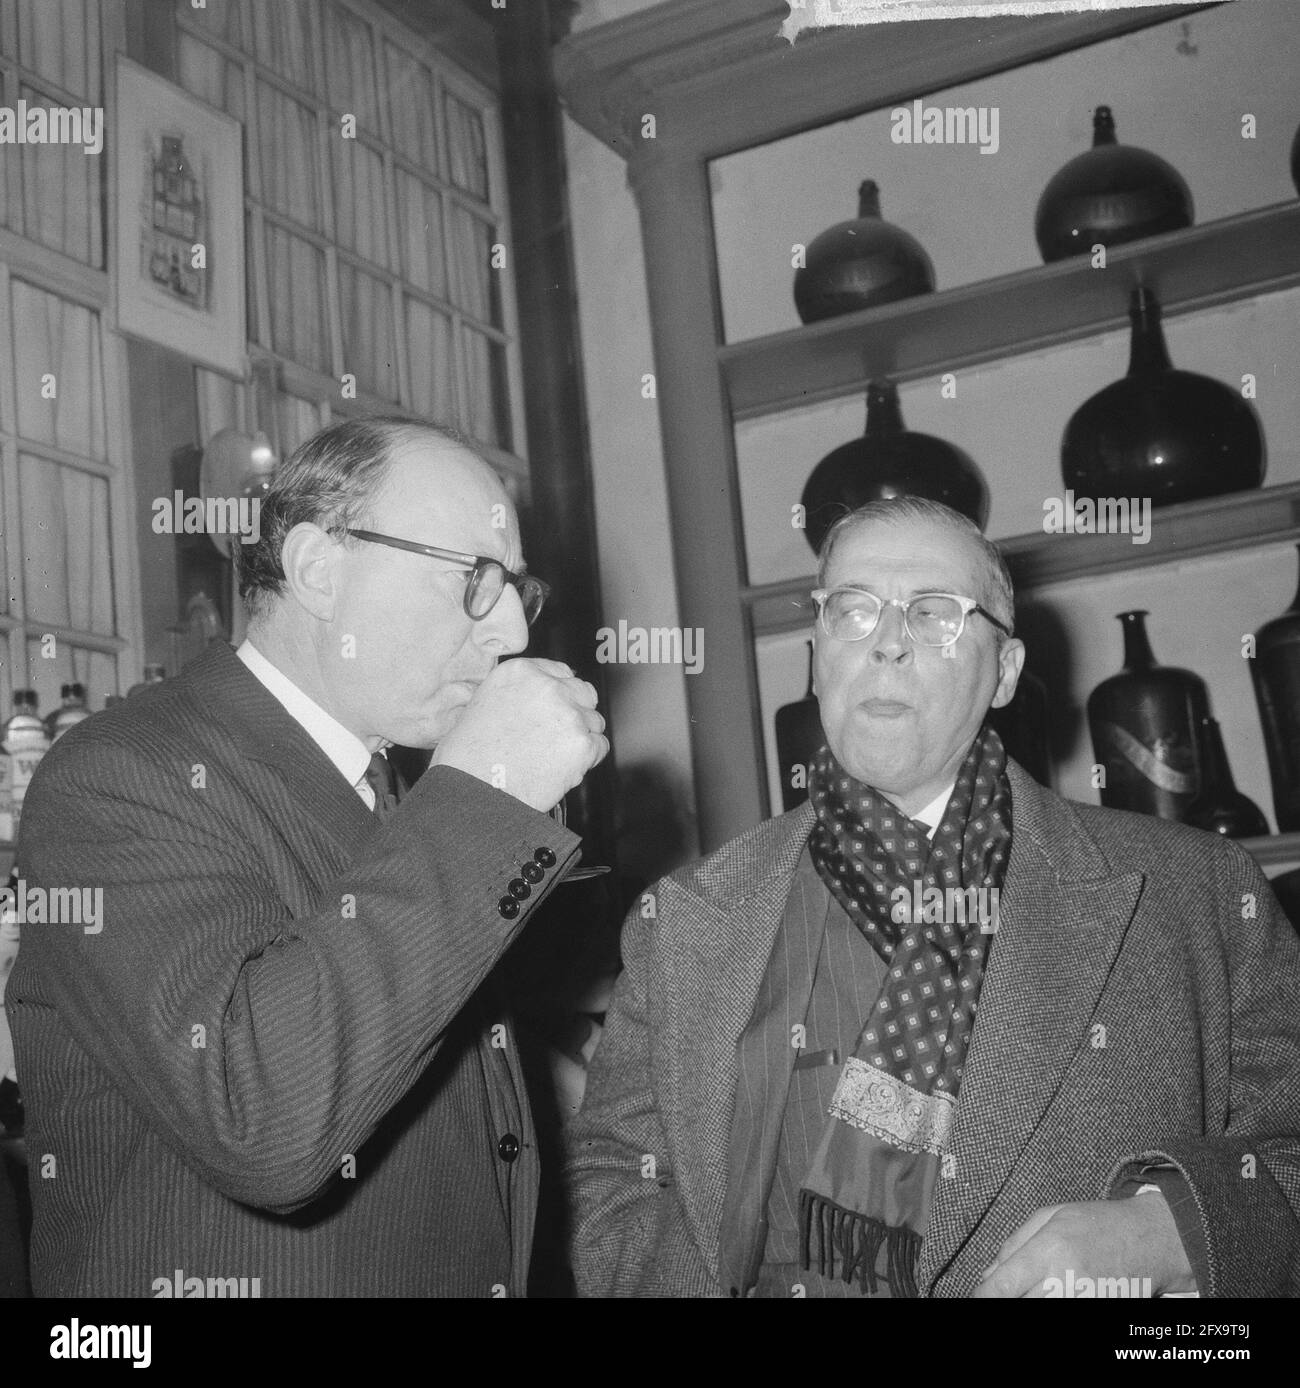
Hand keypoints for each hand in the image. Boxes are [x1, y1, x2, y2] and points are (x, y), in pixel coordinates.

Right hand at [429, 657, 607, 812]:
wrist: (474, 792)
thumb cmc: (468, 759)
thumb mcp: (481, 706)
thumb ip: (514, 695)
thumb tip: (532, 701)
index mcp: (520, 672)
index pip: (560, 672)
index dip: (560, 693)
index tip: (556, 707)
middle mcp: (547, 687)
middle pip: (583, 692)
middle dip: (576, 712)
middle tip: (557, 735)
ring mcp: (569, 714)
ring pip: (594, 721)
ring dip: (580, 737)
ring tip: (553, 756)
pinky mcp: (583, 744)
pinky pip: (600, 746)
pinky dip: (588, 759)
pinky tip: (563, 767)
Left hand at [971, 1194, 1194, 1297]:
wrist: (1151, 1240)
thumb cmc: (1097, 1223)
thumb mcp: (1050, 1216)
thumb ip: (1014, 1244)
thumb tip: (988, 1276)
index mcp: (1049, 1250)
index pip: (1004, 1286)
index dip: (985, 1296)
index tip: (976, 1298)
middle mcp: (1065, 1279)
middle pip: (1020, 1303)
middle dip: (1008, 1299)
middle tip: (1009, 1290)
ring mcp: (1084, 1300)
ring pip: (1041, 1310)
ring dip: (1032, 1301)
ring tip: (1035, 1288)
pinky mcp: (1099, 1310)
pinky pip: (1065, 1315)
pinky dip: (1054, 1305)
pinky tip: (1052, 1294)